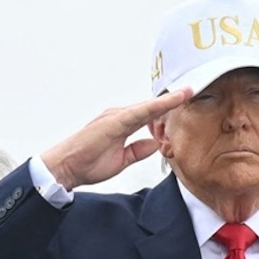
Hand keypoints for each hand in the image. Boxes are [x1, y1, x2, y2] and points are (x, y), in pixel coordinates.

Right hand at [39, 88, 194, 190]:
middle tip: (193, 91)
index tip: (186, 100)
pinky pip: (140, 111)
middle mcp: (119, 117)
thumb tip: (154, 145)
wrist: (66, 168)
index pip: (150, 114)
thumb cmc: (87, 163)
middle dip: (172, 101)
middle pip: (152, 107)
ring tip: (188, 92)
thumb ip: (138, 150)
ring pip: (148, 106)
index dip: (168, 108)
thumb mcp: (122, 160)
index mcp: (122, 125)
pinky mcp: (114, 122)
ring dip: (169, 100)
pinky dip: (157, 106)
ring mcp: (116, 117)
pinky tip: (171, 101)